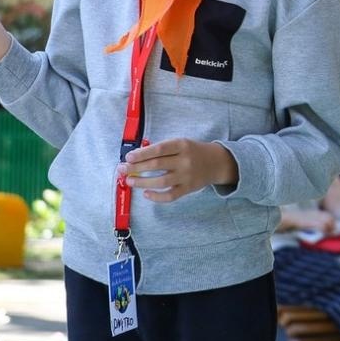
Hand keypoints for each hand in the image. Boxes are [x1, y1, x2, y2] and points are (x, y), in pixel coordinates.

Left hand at [118, 139, 238, 202]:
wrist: (217, 162)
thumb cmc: (193, 151)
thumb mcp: (181, 143)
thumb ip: (162, 150)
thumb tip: (136, 158)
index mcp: (182, 145)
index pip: (159, 150)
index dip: (142, 154)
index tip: (128, 157)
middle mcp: (185, 160)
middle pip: (157, 165)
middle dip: (136, 168)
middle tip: (122, 169)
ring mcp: (187, 176)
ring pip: (161, 182)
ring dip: (142, 182)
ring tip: (129, 181)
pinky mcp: (188, 188)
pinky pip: (170, 196)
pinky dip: (157, 197)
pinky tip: (146, 194)